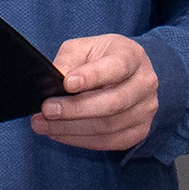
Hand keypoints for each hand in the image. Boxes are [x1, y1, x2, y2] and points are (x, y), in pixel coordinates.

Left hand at [33, 34, 158, 151]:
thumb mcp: (83, 48)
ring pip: (108, 126)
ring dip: (71, 128)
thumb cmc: (101, 58)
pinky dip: (80, 140)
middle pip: (113, 103)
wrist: (127, 74)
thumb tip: (53, 82)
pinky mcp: (139, 131)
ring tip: (43, 124)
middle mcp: (145, 83)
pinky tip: (59, 134)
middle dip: (75, 109)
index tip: (67, 83)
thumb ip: (68, 61)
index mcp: (132, 56)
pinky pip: (108, 142)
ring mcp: (145, 110)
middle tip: (46, 110)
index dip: (92, 76)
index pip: (116, 67)